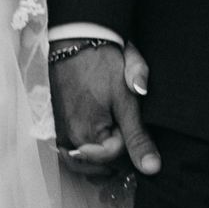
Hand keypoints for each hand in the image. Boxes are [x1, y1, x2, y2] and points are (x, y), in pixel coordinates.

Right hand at [53, 41, 160, 177]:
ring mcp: (59, 131)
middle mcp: (67, 138)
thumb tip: (152, 168)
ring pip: (82, 163)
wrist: (77, 39)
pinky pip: (70, 150)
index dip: (129, 148)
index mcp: (85, 135)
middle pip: (96, 166)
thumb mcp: (127, 100)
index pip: (114, 161)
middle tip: (128, 138)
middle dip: (114, 159)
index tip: (134, 129)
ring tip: (116, 142)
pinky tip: (99, 140)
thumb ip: (138, 137)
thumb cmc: (102, 64)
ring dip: (99, 160)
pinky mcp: (56, 124)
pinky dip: (85, 152)